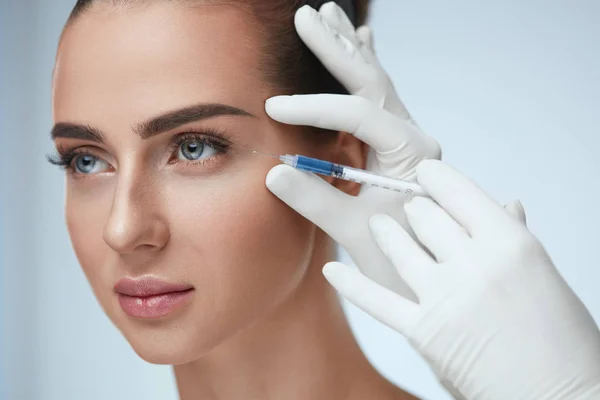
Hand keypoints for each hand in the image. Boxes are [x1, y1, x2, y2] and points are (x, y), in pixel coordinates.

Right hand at [265, 2, 440, 298]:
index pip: (359, 115)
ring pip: (375, 82)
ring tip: (327, 15)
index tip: (272, 108)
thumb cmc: (400, 258)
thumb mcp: (354, 232)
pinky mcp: (393, 144)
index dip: (313, 108)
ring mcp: (405, 137)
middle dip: (336, 49)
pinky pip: (377, 97)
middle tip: (306, 15)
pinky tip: (362, 41)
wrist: (432, 275)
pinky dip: (363, 68)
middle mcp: (413, 137)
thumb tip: (272, 171)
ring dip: (348, 50)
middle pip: (372, 81)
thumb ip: (315, 200)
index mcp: (412, 154)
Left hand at [323, 159, 599, 399]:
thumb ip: (516, 238)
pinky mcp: (422, 331)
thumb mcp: (545, 276)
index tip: (426, 172)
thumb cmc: (563, 340)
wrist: (560, 397)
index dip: (437, 178)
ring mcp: (443, 297)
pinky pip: (376, 300)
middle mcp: (473, 264)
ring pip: (399, 246)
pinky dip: (351, 284)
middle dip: (416, 208)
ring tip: (379, 224)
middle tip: (411, 205)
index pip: (460, 193)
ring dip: (386, 231)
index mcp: (510, 243)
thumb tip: (506, 204)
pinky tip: (332, 271)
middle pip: (427, 217)